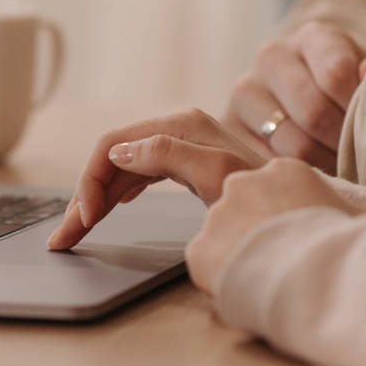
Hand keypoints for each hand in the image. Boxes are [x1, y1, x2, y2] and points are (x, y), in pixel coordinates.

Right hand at [47, 109, 265, 250]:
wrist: (302, 211)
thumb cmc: (265, 195)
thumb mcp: (217, 175)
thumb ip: (169, 155)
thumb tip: (121, 150)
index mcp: (180, 127)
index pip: (112, 147)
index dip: (90, 183)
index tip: (84, 222)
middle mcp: (178, 130)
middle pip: (112, 157)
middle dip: (84, 196)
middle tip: (63, 238)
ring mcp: (183, 147)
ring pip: (123, 168)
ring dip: (96, 198)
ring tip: (78, 232)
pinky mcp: (189, 165)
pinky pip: (140, 174)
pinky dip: (118, 192)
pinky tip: (109, 209)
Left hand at [186, 158, 354, 294]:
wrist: (328, 278)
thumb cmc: (355, 248)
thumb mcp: (362, 215)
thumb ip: (351, 207)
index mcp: (284, 170)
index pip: (271, 191)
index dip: (283, 220)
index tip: (298, 241)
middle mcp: (244, 183)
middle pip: (241, 209)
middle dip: (256, 233)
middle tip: (282, 263)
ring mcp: (218, 214)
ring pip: (221, 237)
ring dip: (238, 256)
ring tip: (269, 281)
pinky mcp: (200, 249)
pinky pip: (205, 264)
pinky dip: (220, 279)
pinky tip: (248, 290)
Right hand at [223, 21, 365, 173]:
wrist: (303, 109)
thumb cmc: (348, 99)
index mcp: (313, 38)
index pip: (337, 74)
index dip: (358, 110)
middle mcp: (271, 58)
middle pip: (314, 112)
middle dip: (342, 143)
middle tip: (359, 160)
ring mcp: (244, 93)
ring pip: (293, 145)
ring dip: (323, 165)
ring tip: (338, 169)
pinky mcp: (227, 129)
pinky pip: (267, 165)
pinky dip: (293, 176)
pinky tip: (309, 175)